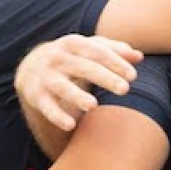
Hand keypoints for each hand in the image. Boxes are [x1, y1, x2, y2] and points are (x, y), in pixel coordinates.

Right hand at [15, 34, 142, 131]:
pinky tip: (70, 125)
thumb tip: (139, 56)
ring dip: (76, 96)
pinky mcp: (37, 95)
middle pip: (83, 67)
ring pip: (62, 87)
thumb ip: (114, 51)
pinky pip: (47, 107)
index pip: (97, 51)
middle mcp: (58, 58)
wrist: (31, 67)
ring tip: (93, 105)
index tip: (132, 76)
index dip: (115, 62)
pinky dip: (57, 116)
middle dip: (104, 77)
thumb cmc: (72, 57)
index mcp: (73, 43)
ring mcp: (46, 77)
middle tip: (124, 89)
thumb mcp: (89, 49)